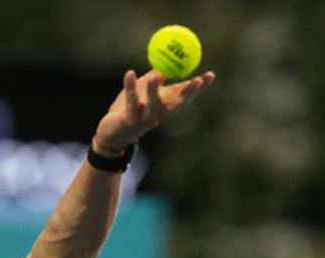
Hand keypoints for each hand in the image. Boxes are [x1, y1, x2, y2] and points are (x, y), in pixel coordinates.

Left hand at [93, 69, 215, 151]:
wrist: (113, 132)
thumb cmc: (132, 108)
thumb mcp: (147, 90)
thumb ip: (158, 76)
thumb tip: (169, 58)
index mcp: (166, 107)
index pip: (187, 97)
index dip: (200, 88)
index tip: (211, 75)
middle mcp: (160, 114)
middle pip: (178, 104)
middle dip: (189, 93)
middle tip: (197, 80)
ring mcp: (146, 118)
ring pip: (153, 104)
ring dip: (154, 91)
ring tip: (154, 77)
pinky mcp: (130, 119)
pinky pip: (131, 100)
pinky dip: (130, 86)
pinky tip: (129, 73)